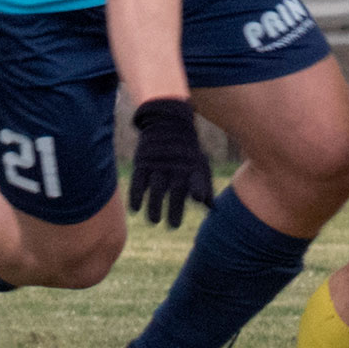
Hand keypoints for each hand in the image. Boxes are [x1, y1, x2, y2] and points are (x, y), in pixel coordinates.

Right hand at [127, 97, 212, 227]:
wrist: (167, 122)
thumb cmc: (187, 151)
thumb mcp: (199, 164)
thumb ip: (204, 186)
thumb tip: (212, 209)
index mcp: (192, 167)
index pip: (197, 179)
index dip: (199, 188)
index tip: (198, 199)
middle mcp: (175, 167)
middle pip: (176, 190)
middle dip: (175, 208)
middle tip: (174, 226)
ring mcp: (158, 165)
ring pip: (157, 187)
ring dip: (155, 205)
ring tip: (155, 221)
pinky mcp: (142, 163)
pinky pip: (138, 180)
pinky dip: (137, 194)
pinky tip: (136, 209)